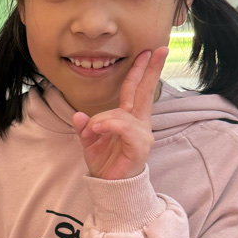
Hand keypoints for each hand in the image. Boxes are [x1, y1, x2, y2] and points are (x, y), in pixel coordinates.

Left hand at [72, 47, 167, 180]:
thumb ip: (85, 126)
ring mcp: (142, 134)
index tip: (150, 52)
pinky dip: (108, 125)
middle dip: (150, 70)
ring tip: (93, 130)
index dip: (141, 71)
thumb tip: (78, 115)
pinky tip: (97, 130)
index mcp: (129, 118)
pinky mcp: (140, 146)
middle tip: (159, 50)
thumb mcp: (89, 142)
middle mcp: (139, 123)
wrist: (110, 187)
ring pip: (121, 113)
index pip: (136, 90)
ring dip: (103, 120)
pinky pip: (123, 127)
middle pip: (144, 91)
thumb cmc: (105, 164)